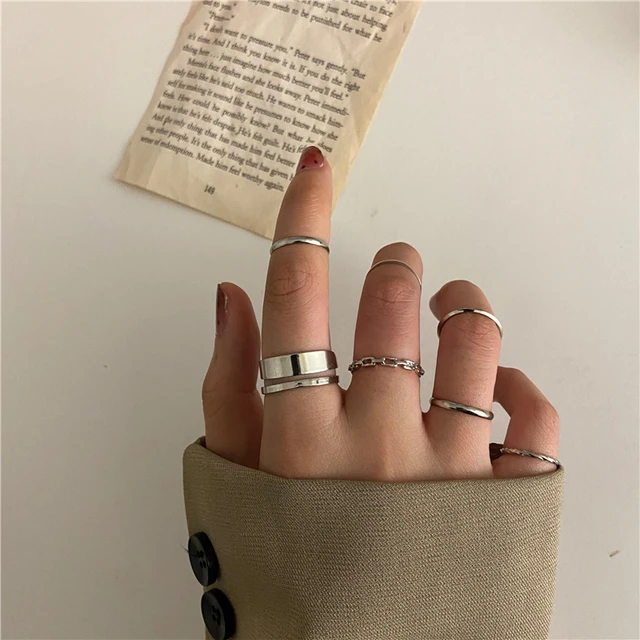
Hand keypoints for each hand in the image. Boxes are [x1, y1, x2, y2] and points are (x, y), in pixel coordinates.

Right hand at [202, 147, 559, 480]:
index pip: (294, 292)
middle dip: (398, 263)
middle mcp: (376, 440)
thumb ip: (227, 387)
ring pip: (476, 340)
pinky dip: (526, 390)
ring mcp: (449, 471)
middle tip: (399, 265)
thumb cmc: (287, 575)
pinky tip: (502, 393)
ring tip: (456, 307)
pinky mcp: (507, 503)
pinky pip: (538, 417)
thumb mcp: (234, 484)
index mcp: (299, 434)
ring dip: (466, 306)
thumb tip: (231, 298)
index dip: (301, 217)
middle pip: (393, 297)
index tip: (313, 171)